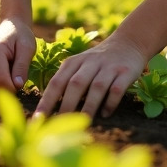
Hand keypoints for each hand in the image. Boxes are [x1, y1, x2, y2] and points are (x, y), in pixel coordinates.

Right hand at [0, 18, 35, 96]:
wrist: (10, 27)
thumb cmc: (21, 37)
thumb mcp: (28, 49)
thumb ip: (22, 67)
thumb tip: (17, 86)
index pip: (1, 81)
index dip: (13, 88)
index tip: (21, 83)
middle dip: (6, 89)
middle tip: (15, 75)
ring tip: (7, 72)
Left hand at [35, 34, 149, 118]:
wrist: (128, 43)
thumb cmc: (97, 62)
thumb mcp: (78, 65)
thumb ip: (65, 82)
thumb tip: (48, 109)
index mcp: (73, 62)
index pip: (56, 82)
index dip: (47, 100)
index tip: (38, 118)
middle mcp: (90, 63)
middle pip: (75, 84)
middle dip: (67, 105)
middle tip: (61, 123)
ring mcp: (108, 67)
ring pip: (97, 87)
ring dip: (89, 105)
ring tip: (83, 121)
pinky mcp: (125, 72)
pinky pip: (117, 89)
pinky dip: (110, 102)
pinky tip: (105, 114)